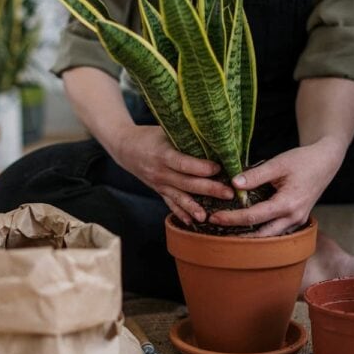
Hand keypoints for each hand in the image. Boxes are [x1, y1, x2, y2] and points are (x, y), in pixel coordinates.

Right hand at [110, 125, 234, 224]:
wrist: (125, 148)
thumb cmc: (149, 136)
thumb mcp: (164, 131)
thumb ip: (184, 135)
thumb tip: (212, 136)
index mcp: (162, 154)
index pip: (183, 163)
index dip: (201, 167)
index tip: (218, 168)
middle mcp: (160, 172)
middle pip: (186, 183)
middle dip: (209, 189)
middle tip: (229, 193)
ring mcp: (158, 184)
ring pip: (179, 197)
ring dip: (195, 207)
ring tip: (209, 216)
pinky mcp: (159, 191)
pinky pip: (170, 204)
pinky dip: (181, 214)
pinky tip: (192, 222)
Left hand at [208, 137, 347, 236]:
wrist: (326, 162)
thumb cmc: (303, 160)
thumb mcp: (278, 163)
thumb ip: (255, 175)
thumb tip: (233, 184)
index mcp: (288, 204)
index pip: (254, 216)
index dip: (232, 218)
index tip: (214, 217)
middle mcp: (294, 217)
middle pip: (261, 234)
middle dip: (238, 234)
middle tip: (216, 229)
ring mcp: (297, 221)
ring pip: (270, 236)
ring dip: (250, 236)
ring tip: (227, 232)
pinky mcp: (297, 219)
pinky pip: (277, 231)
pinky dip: (261, 231)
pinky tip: (246, 227)